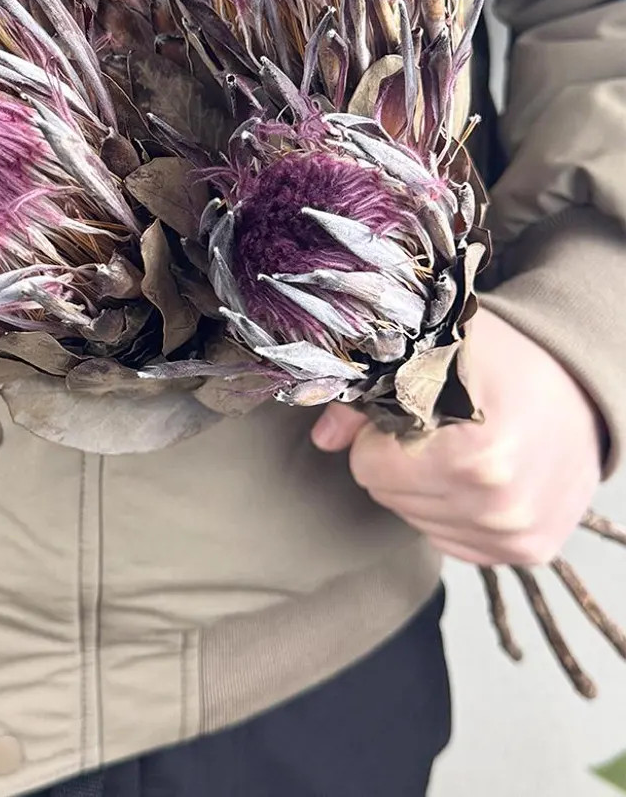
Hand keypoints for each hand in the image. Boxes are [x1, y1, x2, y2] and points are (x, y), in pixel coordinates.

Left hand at [311, 309, 603, 565]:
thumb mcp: (433, 353)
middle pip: (387, 496)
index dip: (379, 433)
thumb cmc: (504, 362)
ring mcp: (515, 534)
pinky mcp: (526, 552)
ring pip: (414, 521)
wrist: (580, 390)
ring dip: (425, 487)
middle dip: (399, 460)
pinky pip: (448, 541)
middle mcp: (498, 504)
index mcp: (474, 452)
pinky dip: (452, 511)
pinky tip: (478, 476)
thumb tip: (323, 438)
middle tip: (440, 426)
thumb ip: (368, 391)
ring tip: (463, 446)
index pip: (368, 466)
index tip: (411, 410)